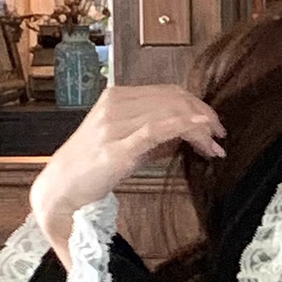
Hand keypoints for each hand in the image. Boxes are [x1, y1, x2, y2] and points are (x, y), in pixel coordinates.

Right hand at [29, 85, 225, 254]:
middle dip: (203, 116)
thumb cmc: (92, 167)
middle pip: (173, 99)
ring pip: (169, 113)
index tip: (213, 124)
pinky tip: (201, 130)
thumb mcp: (126, 141)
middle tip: (220, 135)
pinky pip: (155, 129)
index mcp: (117, 97)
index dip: (196, 104)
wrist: (61, 189)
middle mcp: (115, 105)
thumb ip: (153, 133)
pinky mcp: (117, 147)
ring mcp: (115, 124)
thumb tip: (186, 132)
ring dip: (199, 129)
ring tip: (214, 147)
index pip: (168, 92)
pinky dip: (183, 126)